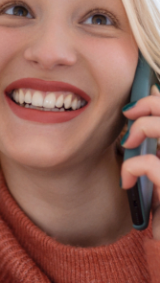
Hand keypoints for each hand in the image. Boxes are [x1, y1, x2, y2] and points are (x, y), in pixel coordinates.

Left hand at [121, 85, 159, 238]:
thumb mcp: (157, 180)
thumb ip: (156, 151)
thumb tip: (138, 118)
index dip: (158, 101)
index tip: (136, 106)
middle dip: (149, 104)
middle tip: (128, 117)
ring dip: (140, 129)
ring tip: (128, 145)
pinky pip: (150, 163)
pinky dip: (131, 168)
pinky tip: (127, 181)